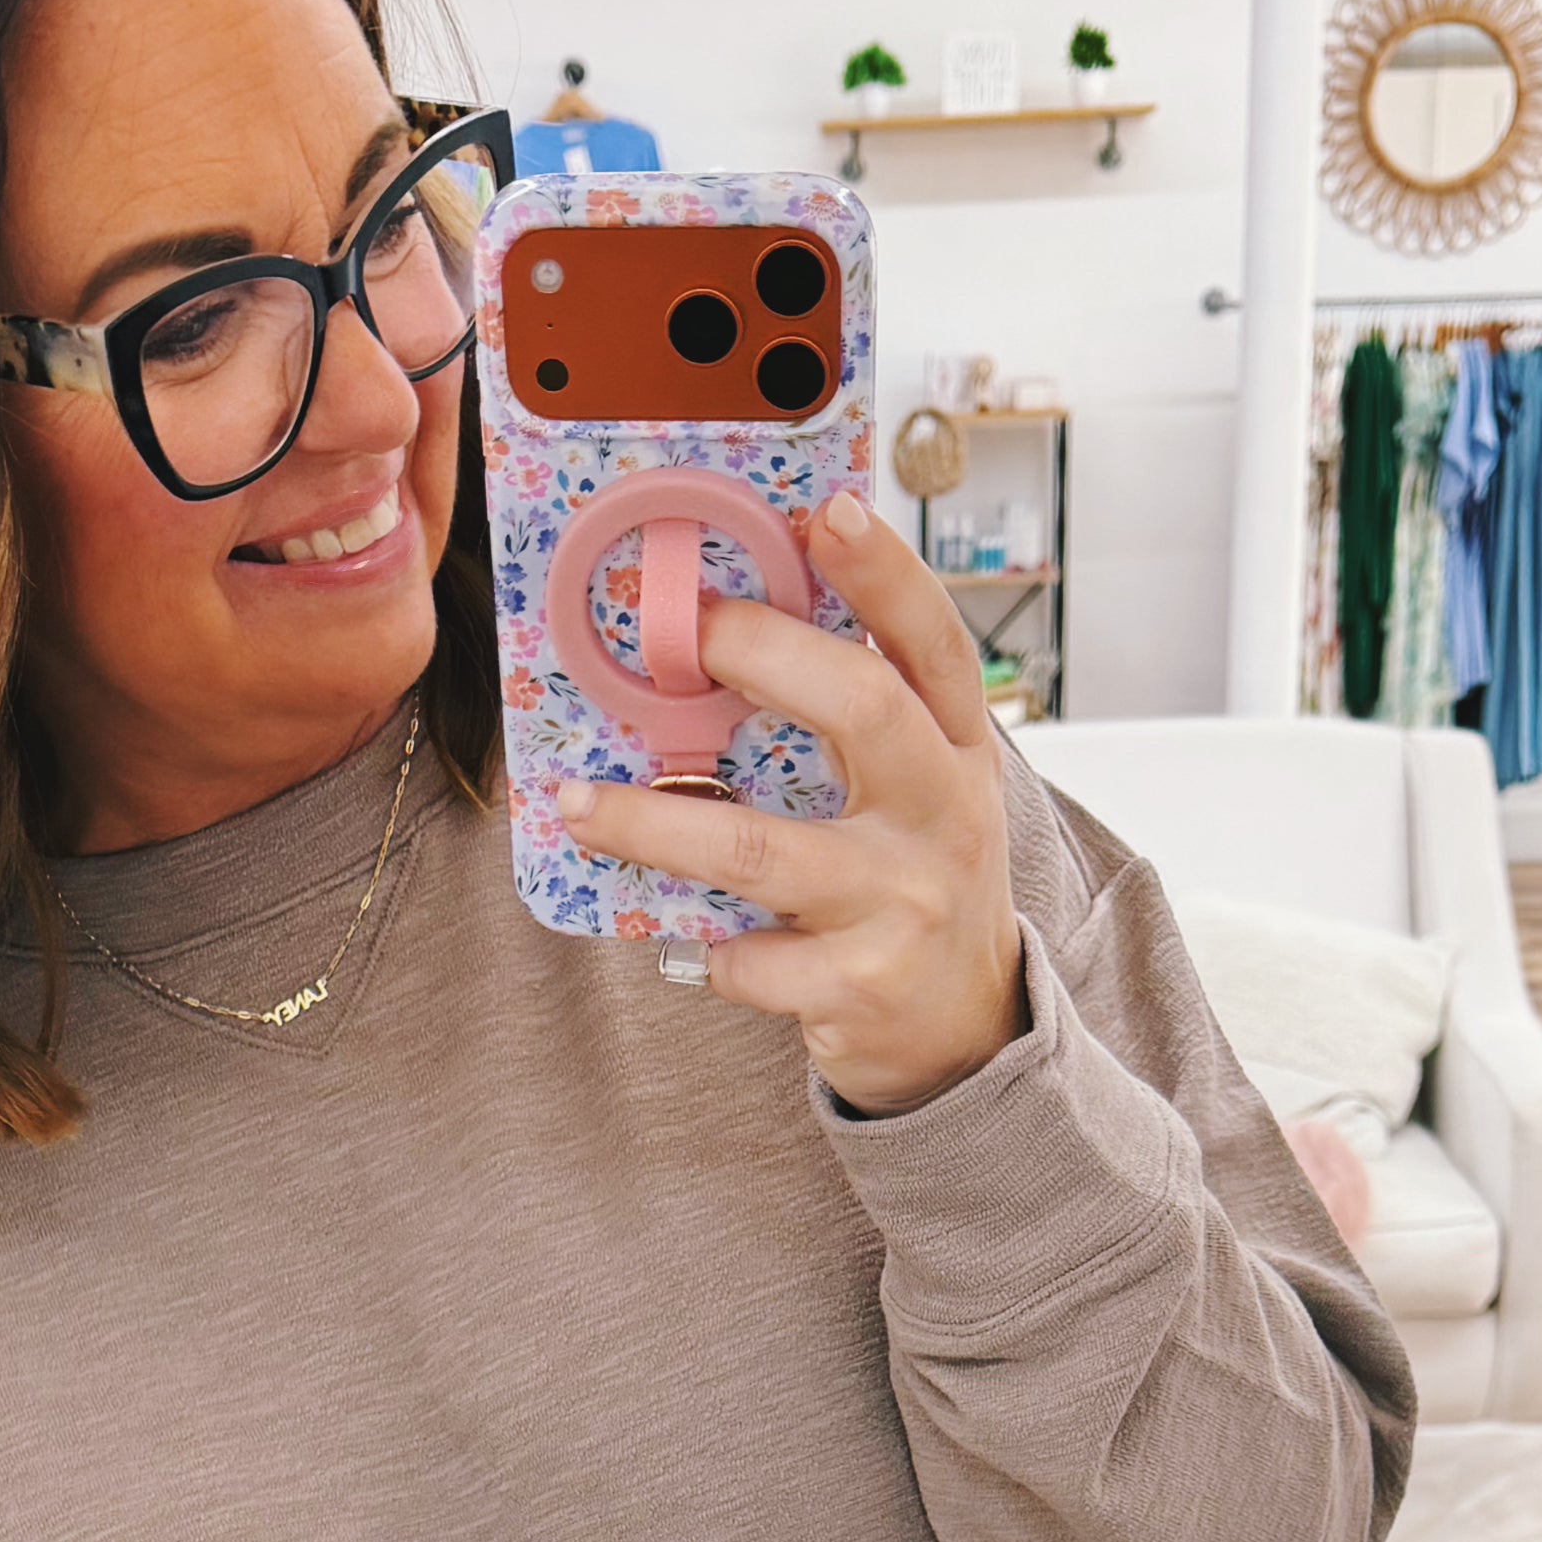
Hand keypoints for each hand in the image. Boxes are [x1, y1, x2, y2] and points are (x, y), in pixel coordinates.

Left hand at [558, 487, 1029, 1115]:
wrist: (965, 1030)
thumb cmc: (913, 881)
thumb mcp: (919, 791)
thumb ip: (860, 720)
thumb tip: (727, 627)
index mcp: (957, 750)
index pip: (932, 642)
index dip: (885, 572)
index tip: (826, 510)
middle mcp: (942, 814)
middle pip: (861, 706)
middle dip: (763, 654)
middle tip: (678, 630)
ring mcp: (903, 902)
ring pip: (760, 850)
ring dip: (654, 824)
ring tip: (576, 801)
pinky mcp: (858, 986)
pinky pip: (748, 959)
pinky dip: (706, 947)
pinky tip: (690, 939)